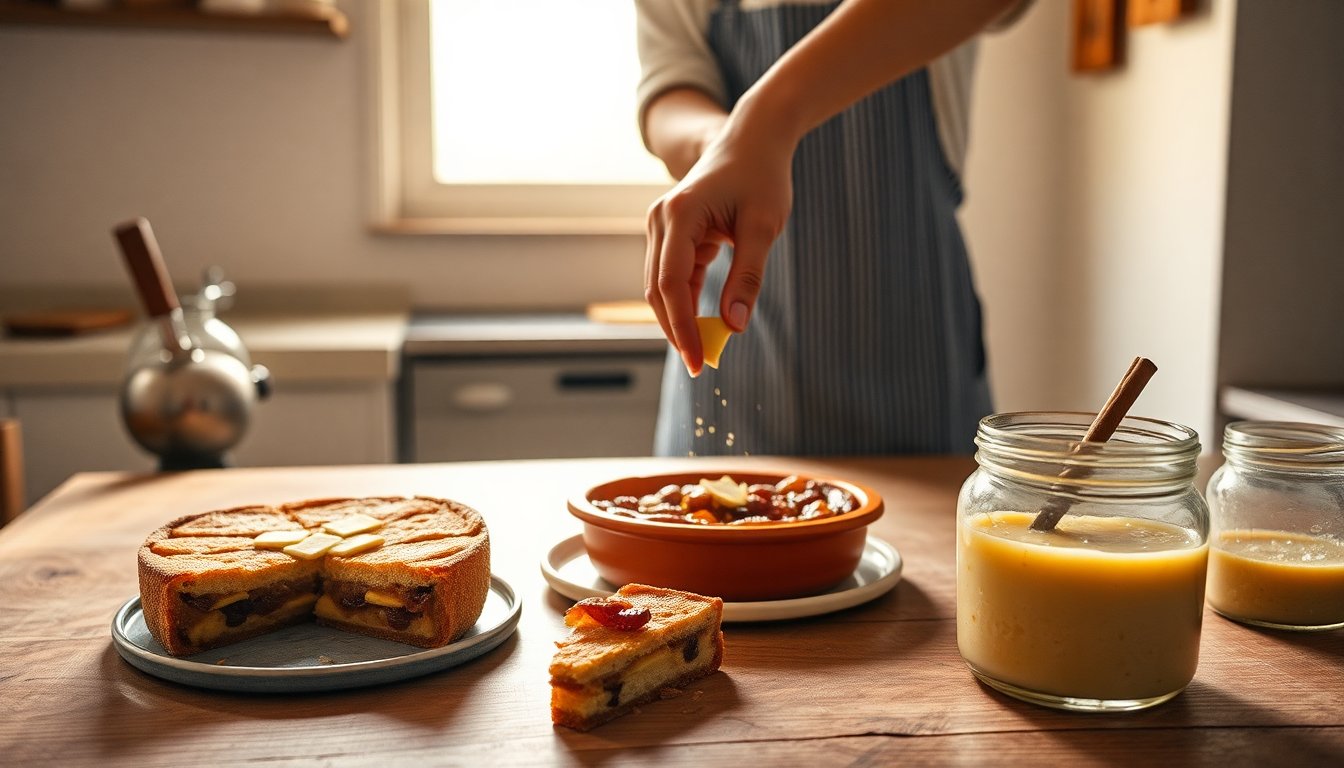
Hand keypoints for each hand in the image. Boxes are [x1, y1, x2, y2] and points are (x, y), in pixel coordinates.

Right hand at [644, 115, 795, 375]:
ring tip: (706, 349)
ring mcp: (661, 225)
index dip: (682, 327)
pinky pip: (673, 275)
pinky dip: (687, 300)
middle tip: (702, 364)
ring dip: (680, 318)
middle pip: (657, 289)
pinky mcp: (671, 232)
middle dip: (677, 330)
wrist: (754, 140)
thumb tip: (734, 326)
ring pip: (661, 285)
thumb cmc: (762, 177)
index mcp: (679, 213)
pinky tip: (705, 324)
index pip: (670, 283)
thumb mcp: (764, 227)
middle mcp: (659, 219)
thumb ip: (748, 277)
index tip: (699, 360)